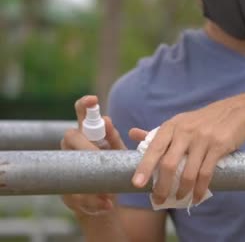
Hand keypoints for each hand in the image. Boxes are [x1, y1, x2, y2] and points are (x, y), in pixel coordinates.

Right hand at [60, 95, 146, 216]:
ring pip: (69, 166)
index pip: (82, 116)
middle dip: (86, 144)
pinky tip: (106, 203)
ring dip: (89, 174)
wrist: (106, 203)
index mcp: (87, 137)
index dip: (84, 106)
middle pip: (70, 136)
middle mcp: (73, 149)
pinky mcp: (69, 194)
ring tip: (108, 187)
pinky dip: (95, 201)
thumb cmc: (112, 171)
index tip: (93, 100)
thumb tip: (108, 121)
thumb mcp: (118, 155)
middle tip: (100, 155)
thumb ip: (114, 139)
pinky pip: (77, 195)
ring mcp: (67, 171)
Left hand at [131, 93, 244, 203]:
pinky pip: (206, 173)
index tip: (136, 184)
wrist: (239, 111)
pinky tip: (198, 196)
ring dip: (182, 190)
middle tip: (159, 199)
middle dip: (162, 186)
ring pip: (188, 172)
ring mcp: (203, 139)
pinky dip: (201, 189)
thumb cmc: (207, 119)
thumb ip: (159, 133)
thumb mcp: (181, 121)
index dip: (144, 167)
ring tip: (179, 199)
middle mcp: (185, 131)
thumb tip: (132, 134)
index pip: (154, 148)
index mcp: (172, 125)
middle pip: (169, 164)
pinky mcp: (219, 147)